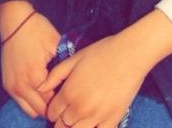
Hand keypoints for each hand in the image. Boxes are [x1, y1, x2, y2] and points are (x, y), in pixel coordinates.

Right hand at [0, 2, 60, 117]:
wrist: (15, 22)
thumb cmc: (37, 30)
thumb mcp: (56, 44)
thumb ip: (64, 63)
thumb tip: (73, 76)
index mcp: (35, 77)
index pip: (52, 101)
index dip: (63, 97)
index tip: (70, 89)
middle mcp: (21, 87)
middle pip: (41, 110)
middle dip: (52, 105)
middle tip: (62, 92)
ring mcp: (12, 87)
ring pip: (30, 110)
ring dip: (41, 105)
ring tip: (51, 91)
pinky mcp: (7, 85)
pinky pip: (20, 103)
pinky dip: (31, 101)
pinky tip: (40, 88)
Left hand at [42, 9, 171, 127]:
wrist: (131, 53)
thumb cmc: (103, 52)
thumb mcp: (75, 58)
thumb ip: (55, 74)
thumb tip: (40, 88)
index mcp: (68, 92)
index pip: (52, 113)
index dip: (53, 111)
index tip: (59, 106)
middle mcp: (79, 108)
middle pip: (61, 126)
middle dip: (62, 121)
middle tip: (69, 113)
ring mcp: (96, 116)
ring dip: (75, 127)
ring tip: (80, 118)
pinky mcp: (112, 120)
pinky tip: (94, 124)